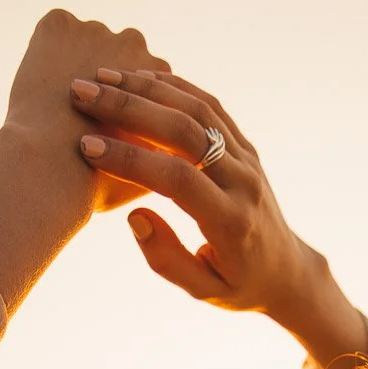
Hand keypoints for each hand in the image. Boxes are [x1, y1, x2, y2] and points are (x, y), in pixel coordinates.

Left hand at [4, 10, 170, 212]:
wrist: (53, 169)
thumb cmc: (97, 185)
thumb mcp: (148, 176)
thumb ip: (157, 153)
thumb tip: (154, 155)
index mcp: (163, 80)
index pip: (141, 80)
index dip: (121, 105)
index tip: (104, 127)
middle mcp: (136, 44)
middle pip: (113, 54)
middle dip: (99, 81)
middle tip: (79, 117)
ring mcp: (97, 29)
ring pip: (82, 43)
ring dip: (73, 67)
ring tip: (57, 108)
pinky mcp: (60, 24)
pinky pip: (51, 33)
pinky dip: (44, 55)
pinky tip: (40, 90)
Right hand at [70, 69, 319, 317]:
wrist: (285, 271)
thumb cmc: (237, 286)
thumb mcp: (203, 290)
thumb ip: (167, 259)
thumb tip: (135, 217)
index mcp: (232, 222)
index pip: (178, 180)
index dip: (131, 159)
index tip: (87, 147)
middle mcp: (244, 183)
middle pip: (186, 131)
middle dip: (130, 109)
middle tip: (82, 96)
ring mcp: (247, 159)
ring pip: (198, 109)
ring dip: (147, 88)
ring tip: (101, 79)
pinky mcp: (245, 146)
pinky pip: (210, 106)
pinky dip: (173, 87)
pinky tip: (136, 79)